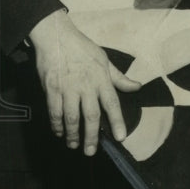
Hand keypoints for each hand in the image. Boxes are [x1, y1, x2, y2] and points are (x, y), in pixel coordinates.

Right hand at [27, 9, 140, 154]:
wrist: (57, 37)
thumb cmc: (83, 48)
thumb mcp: (105, 60)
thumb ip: (119, 77)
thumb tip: (137, 87)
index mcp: (101, 78)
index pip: (112, 103)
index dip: (117, 121)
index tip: (121, 137)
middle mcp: (86, 85)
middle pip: (91, 116)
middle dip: (92, 136)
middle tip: (91, 152)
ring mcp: (68, 88)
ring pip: (71, 118)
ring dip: (73, 134)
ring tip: (74, 145)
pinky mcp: (52, 89)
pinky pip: (54, 112)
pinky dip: (56, 125)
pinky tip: (59, 133)